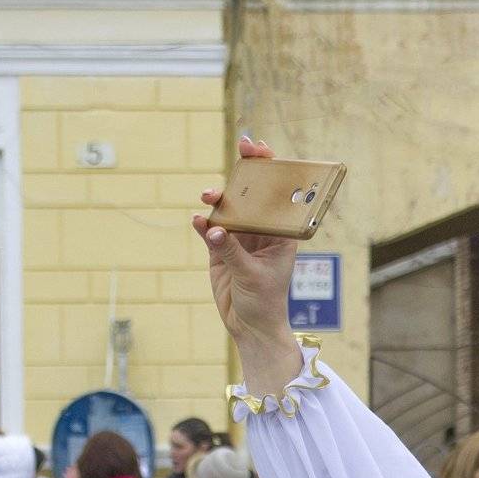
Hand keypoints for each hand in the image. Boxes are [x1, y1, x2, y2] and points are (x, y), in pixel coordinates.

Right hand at [193, 138, 303, 394]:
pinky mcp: (219, 249)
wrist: (250, 327)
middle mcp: (261, 229)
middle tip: (241, 151)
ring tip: (209, 198)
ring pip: (227, 208)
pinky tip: (198, 221)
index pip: (278, 193)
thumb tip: (214, 230)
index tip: (260, 150)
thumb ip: (232, 251)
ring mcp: (239, 238)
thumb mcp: (252, 275)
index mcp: (281, 232)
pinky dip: (202, 223)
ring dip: (218, 199)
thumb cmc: (265, 301)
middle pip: (251, 193)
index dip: (271, 168)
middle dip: (244, 173)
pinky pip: (208, 229)